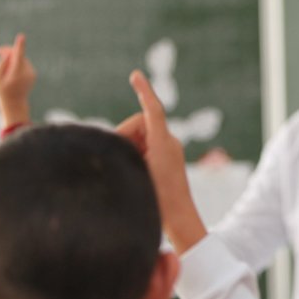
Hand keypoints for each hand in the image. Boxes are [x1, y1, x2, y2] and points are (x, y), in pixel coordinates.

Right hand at [0, 33, 35, 128]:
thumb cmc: (2, 91)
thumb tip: (8, 54)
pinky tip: (11, 71)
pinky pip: (24, 63)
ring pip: (21, 58)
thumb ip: (1, 65)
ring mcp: (31, 73)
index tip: (21, 36)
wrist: (15, 102)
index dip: (19, 46)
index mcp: (17, 73)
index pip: (18, 57)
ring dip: (12, 58)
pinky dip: (17, 63)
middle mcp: (27, 72)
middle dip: (9, 52)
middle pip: (18, 55)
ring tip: (4, 67)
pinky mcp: (33, 73)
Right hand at [117, 70, 206, 252]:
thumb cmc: (160, 202)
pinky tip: (133, 171)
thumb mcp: (138, 177)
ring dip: (129, 148)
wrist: (181, 221)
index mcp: (163, 143)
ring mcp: (168, 151)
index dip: (144, 92)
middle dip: (125, 137)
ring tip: (132, 171)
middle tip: (122, 161)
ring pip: (139, 136)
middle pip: (138, 124)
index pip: (152, 111)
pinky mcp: (166, 160)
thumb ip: (127, 156)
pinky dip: (135, 154)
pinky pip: (145, 147)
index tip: (135, 76)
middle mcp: (168, 143)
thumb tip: (117, 146)